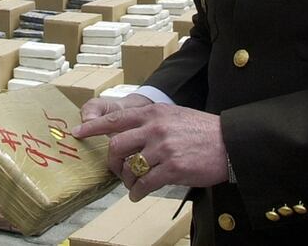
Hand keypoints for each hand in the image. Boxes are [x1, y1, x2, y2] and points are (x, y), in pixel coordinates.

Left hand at [74, 101, 227, 201]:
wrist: (229, 142)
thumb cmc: (202, 130)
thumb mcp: (173, 115)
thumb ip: (151, 122)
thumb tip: (129, 133)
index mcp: (153, 113)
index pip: (115, 118)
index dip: (93, 127)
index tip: (78, 132)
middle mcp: (155, 128)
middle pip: (117, 146)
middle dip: (113, 163)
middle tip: (118, 171)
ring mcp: (163, 148)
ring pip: (130, 168)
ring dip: (127, 181)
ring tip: (133, 185)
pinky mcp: (173, 168)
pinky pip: (145, 184)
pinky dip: (138, 192)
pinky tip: (139, 195)